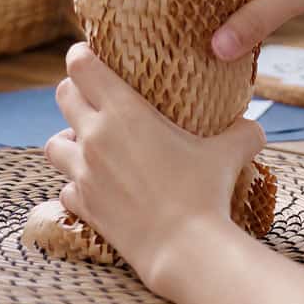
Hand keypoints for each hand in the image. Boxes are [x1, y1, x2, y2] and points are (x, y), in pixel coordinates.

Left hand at [43, 42, 264, 289]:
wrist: (185, 248)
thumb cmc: (207, 193)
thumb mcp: (232, 152)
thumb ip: (242, 131)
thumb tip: (251, 125)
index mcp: (124, 112)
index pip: (81, 65)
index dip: (82, 55)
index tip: (91, 55)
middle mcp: (95, 137)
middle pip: (63, 95)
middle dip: (75, 91)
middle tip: (95, 97)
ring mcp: (84, 173)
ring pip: (52, 144)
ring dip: (67, 139)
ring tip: (88, 144)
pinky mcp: (83, 205)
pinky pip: (65, 188)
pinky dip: (76, 185)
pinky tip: (96, 188)